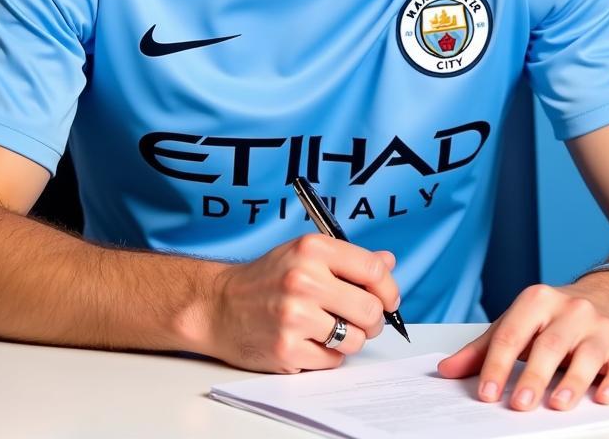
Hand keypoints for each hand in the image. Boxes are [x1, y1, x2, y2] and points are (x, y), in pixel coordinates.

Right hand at [207, 234, 399, 372]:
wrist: (219, 305)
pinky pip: (332, 360)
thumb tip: (389, 261)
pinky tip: (310, 340)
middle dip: (373, 320)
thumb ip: (348, 259)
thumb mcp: (304, 254)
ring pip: (355, 339)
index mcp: (312, 249)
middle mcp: (304, 280)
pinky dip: (328, 355)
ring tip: (331, 329)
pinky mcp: (287, 349)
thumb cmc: (266, 278)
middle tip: (362, 319)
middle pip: (370, 309)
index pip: (373, 269)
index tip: (388, 299)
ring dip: (350, 339)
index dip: (389, 288)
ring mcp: (295, 316)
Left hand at [437, 276, 608, 410]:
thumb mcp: (519, 322)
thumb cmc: (556, 316)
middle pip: (549, 345)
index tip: (486, 394)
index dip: (497, 365)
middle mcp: (571, 310)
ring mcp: (601, 327)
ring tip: (556, 405)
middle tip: (519, 404)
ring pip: (586, 355)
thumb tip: (446, 371)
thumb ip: (484, 348)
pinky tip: (603, 398)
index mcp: (537, 300)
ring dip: (572, 382)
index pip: (513, 334)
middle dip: (533, 375)